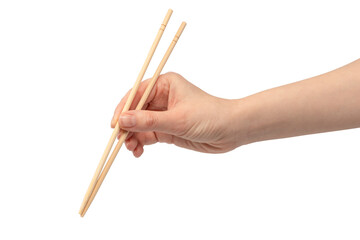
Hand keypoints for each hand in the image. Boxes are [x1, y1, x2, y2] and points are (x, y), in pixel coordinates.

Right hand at [111, 72, 242, 156]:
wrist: (231, 130)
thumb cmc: (209, 116)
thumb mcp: (177, 119)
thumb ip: (148, 121)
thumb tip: (122, 121)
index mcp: (164, 84)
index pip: (136, 94)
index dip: (123, 109)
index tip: (115, 124)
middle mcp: (162, 97)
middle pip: (135, 111)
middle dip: (127, 126)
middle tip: (121, 141)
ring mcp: (164, 114)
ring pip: (140, 125)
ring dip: (133, 137)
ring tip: (131, 149)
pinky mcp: (168, 129)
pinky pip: (148, 135)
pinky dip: (141, 143)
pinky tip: (139, 151)